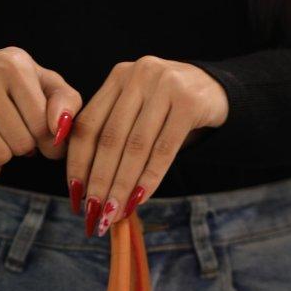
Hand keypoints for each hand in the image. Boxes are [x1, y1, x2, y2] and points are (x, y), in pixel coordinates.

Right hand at [0, 47, 81, 180]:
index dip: (44, 138)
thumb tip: (60, 129)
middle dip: (22, 146)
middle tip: (11, 131)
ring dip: (3, 157)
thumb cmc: (9, 87)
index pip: (42, 125)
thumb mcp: (42, 84)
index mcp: (14, 65)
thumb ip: (66, 102)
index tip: (36, 131)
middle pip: (22, 143)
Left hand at [64, 57, 228, 234]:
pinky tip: (140, 200)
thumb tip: (86, 189)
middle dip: (99, 182)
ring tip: (113, 213)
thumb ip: (112, 134)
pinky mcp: (189, 102)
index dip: (78, 163)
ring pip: (135, 147)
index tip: (75, 196)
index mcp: (118, 77)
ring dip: (122, 186)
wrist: (216, 91)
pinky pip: (164, 149)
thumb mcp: (137, 110)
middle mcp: (138, 75)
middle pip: (110, 139)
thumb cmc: (168, 110)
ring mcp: (165, 85)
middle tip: (93, 214)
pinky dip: (149, 178)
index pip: (88, 125)